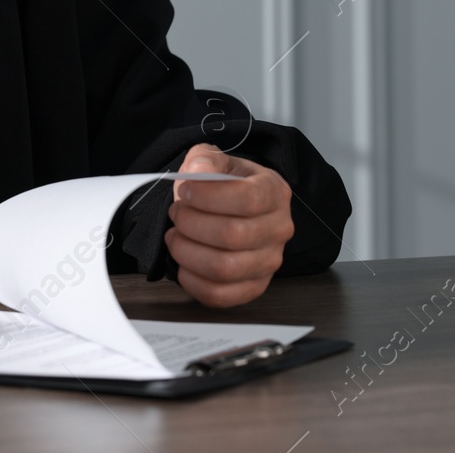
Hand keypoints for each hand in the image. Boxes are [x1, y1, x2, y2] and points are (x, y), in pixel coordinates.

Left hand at [164, 144, 293, 307]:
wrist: (233, 208)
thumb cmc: (224, 185)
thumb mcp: (215, 160)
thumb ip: (205, 158)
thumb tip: (198, 170)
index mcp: (275, 192)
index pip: (247, 199)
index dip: (208, 197)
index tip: (184, 191)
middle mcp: (279, 228)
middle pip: (232, 235)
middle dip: (191, 223)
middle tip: (176, 214)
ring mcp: (270, 262)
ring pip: (224, 268)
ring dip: (187, 252)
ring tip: (175, 237)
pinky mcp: (254, 287)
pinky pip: (221, 295)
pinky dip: (193, 281)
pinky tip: (183, 263)